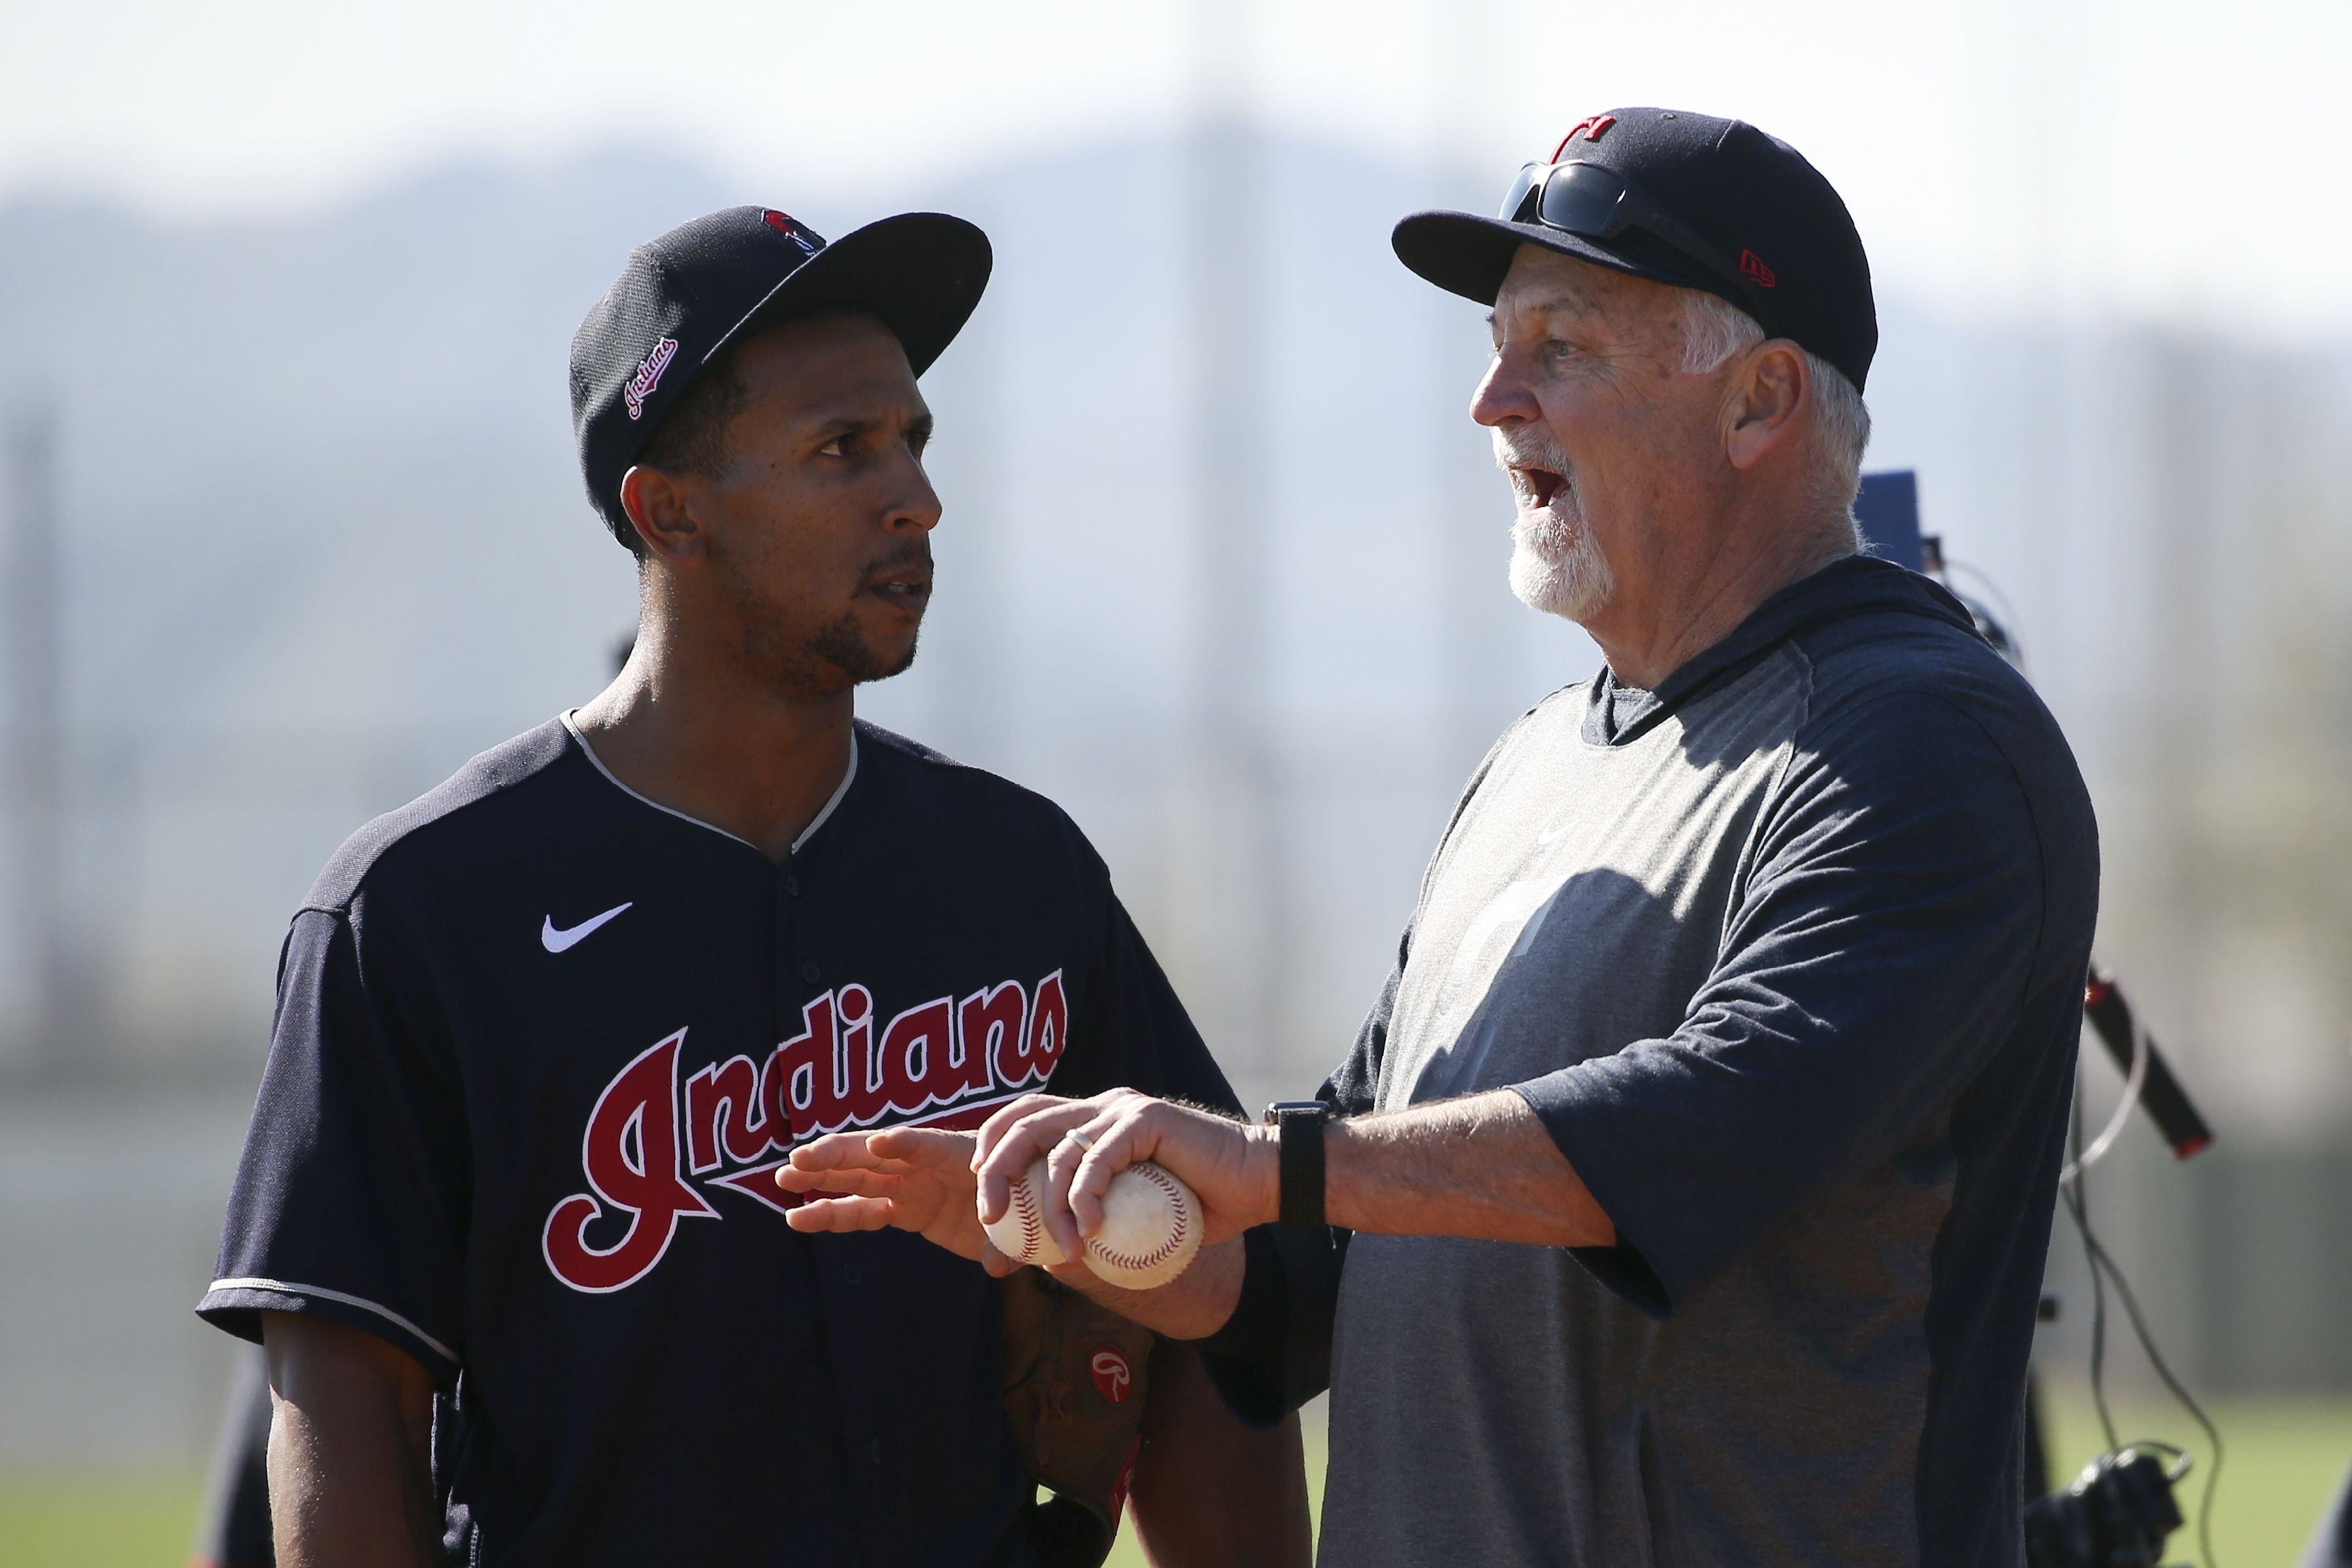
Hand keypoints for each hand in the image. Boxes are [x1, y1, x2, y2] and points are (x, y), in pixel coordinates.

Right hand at [778, 1127, 1012, 1271]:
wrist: (1026, 1206)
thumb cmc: (1028, 1201)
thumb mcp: (1024, 1218)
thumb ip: (1007, 1240)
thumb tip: (996, 1264)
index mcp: (961, 1156)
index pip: (930, 1147)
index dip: (906, 1145)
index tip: (878, 1143)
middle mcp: (928, 1165)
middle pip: (878, 1156)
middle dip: (840, 1155)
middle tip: (802, 1155)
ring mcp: (911, 1185)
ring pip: (859, 1178)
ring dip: (821, 1177)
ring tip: (782, 1176)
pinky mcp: (903, 1208)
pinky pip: (862, 1210)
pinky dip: (831, 1214)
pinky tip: (798, 1217)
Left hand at [975, 1090, 1278, 1264]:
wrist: (1258, 1184)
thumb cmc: (1196, 1208)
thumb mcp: (1126, 1222)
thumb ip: (1080, 1228)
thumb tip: (1026, 1260)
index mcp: (1091, 1121)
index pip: (1023, 1118)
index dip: (991, 1148)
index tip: (983, 1197)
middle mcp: (1101, 1108)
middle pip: (1025, 1123)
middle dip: (997, 1170)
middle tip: (991, 1216)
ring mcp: (1123, 1110)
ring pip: (1058, 1147)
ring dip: (1049, 1204)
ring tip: (1060, 1248)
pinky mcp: (1147, 1119)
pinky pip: (1098, 1157)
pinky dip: (1084, 1196)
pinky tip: (1090, 1230)